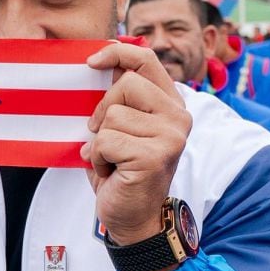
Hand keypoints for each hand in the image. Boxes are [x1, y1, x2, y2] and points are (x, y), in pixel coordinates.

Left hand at [81, 43, 191, 244]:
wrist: (134, 218)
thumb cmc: (122, 170)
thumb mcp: (122, 128)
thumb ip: (118, 99)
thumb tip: (96, 62)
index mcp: (170, 104)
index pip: (146, 59)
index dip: (117, 52)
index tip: (92, 61)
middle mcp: (177, 116)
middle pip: (125, 84)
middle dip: (102, 110)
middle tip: (102, 136)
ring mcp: (170, 136)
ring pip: (112, 115)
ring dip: (99, 141)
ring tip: (112, 159)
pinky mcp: (155, 155)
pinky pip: (105, 141)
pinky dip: (97, 158)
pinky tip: (111, 171)